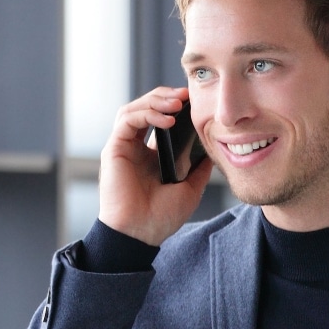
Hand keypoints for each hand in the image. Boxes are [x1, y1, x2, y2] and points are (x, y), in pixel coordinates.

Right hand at [98, 86, 213, 246]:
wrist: (141, 233)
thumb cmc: (161, 216)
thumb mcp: (190, 188)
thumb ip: (199, 169)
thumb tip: (214, 152)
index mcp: (152, 155)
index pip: (160, 119)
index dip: (174, 106)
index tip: (194, 101)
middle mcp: (136, 147)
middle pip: (146, 108)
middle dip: (166, 97)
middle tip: (186, 94)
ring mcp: (123, 147)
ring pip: (134, 109)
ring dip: (156, 101)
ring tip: (178, 103)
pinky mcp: (114, 149)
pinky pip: (127, 120)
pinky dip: (147, 114)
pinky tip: (167, 120)